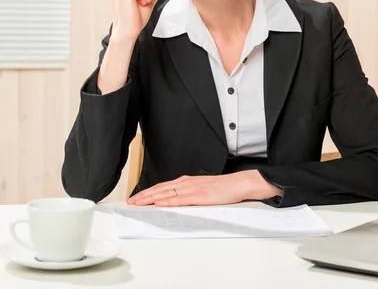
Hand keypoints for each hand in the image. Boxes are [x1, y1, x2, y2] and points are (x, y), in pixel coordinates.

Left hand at [127, 171, 281, 206]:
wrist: (239, 184)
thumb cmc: (222, 189)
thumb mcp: (202, 190)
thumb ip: (188, 195)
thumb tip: (175, 202)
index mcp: (186, 182)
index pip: (162, 187)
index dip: (147, 192)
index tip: (136, 198)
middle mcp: (186, 183)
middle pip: (160, 189)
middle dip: (143, 195)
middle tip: (130, 202)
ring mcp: (192, 189)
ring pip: (166, 193)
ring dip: (150, 198)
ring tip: (138, 203)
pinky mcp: (199, 196)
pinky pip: (180, 199)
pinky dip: (167, 201)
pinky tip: (159, 203)